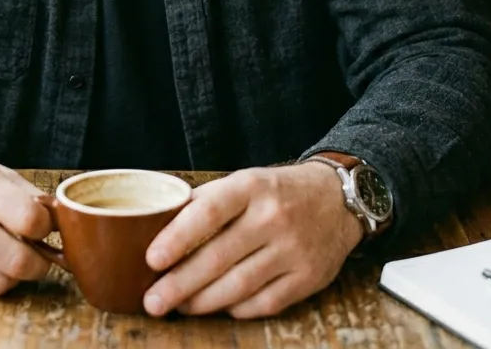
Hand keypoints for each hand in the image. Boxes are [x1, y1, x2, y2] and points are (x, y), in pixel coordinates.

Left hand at [143, 162, 363, 318]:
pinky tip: (218, 307)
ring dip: (202, 301)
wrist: (337, 200)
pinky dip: (236, 308)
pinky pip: (264, 303)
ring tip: (178, 306)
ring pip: (239, 285)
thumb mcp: (245, 182)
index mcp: (252, 187)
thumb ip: (209, 202)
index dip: (178, 237)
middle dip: (180, 283)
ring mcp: (293, 250)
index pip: (209, 212)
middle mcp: (273, 217)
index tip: (152, 259)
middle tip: (152, 301)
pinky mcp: (308, 278)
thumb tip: (161, 225)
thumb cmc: (277, 191)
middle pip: (219, 257)